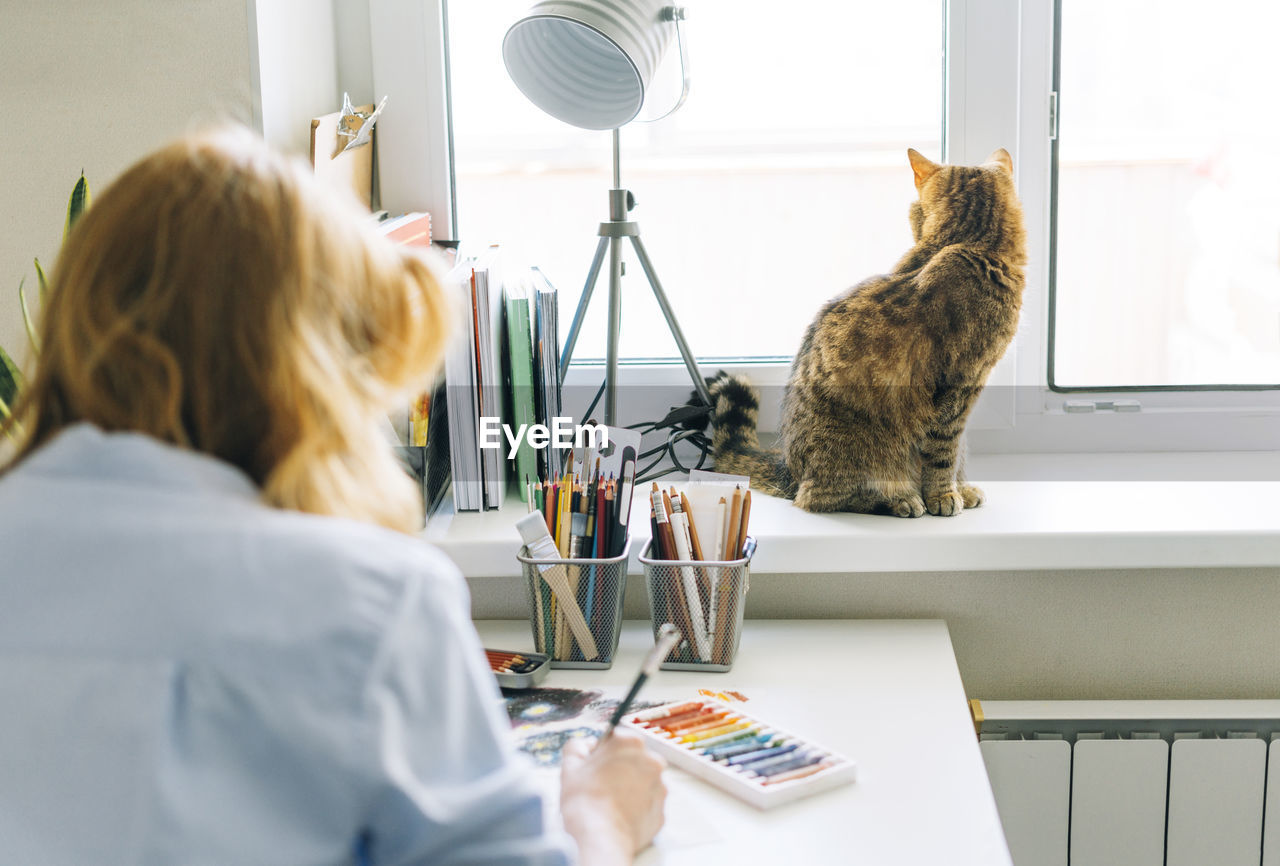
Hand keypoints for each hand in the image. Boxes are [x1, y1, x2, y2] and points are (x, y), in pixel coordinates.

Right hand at [560, 729, 666, 864]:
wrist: (601, 839)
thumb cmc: (583, 801)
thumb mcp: (569, 766)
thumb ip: (577, 747)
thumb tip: (584, 746)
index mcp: (630, 743)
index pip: (616, 738)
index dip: (602, 752)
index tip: (593, 766)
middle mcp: (652, 761)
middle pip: (632, 760)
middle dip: (619, 769)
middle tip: (599, 786)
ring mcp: (660, 787)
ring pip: (641, 782)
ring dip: (628, 788)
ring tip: (608, 804)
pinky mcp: (661, 811)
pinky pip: (647, 805)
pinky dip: (635, 809)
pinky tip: (619, 816)